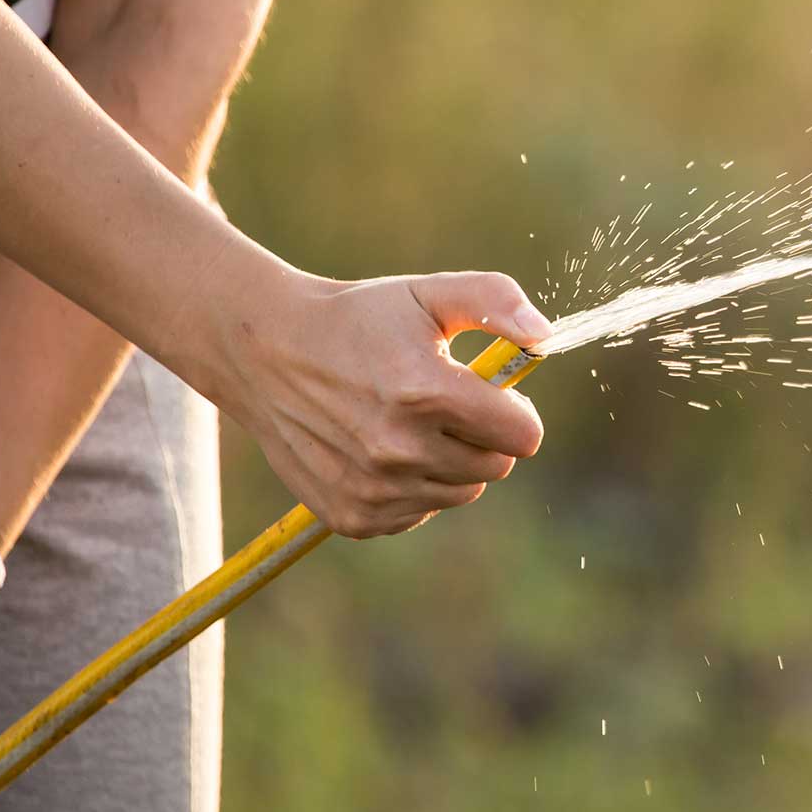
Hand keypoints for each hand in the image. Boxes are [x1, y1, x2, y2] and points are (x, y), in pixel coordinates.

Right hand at [221, 270, 550, 538]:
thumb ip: (496, 302)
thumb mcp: (428, 294)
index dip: (516, 412)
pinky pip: (419, 513)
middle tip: (446, 404)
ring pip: (460, 493)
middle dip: (484, 435)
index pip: (523, 436)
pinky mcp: (353, 517)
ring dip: (450, 462)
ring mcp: (374, 489)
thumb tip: (544, 338)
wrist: (267, 351)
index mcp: (426, 393)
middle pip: (496, 467)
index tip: (494, 394)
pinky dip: (412, 487)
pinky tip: (379, 448)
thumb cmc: (360, 319)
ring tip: (409, 422)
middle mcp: (399, 449)